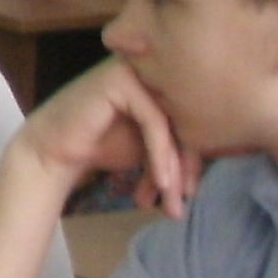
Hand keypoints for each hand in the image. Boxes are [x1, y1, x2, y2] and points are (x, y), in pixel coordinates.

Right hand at [15, 59, 199, 216]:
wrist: (54, 149)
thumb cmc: (101, 147)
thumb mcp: (150, 148)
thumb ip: (178, 146)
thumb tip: (224, 161)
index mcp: (161, 82)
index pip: (191, 121)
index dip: (193, 162)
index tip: (189, 196)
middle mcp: (150, 70)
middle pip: (185, 122)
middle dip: (186, 171)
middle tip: (180, 206)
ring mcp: (134, 71)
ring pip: (173, 124)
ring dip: (174, 169)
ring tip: (172, 204)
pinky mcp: (120, 79)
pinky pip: (155, 122)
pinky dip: (160, 156)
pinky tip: (160, 184)